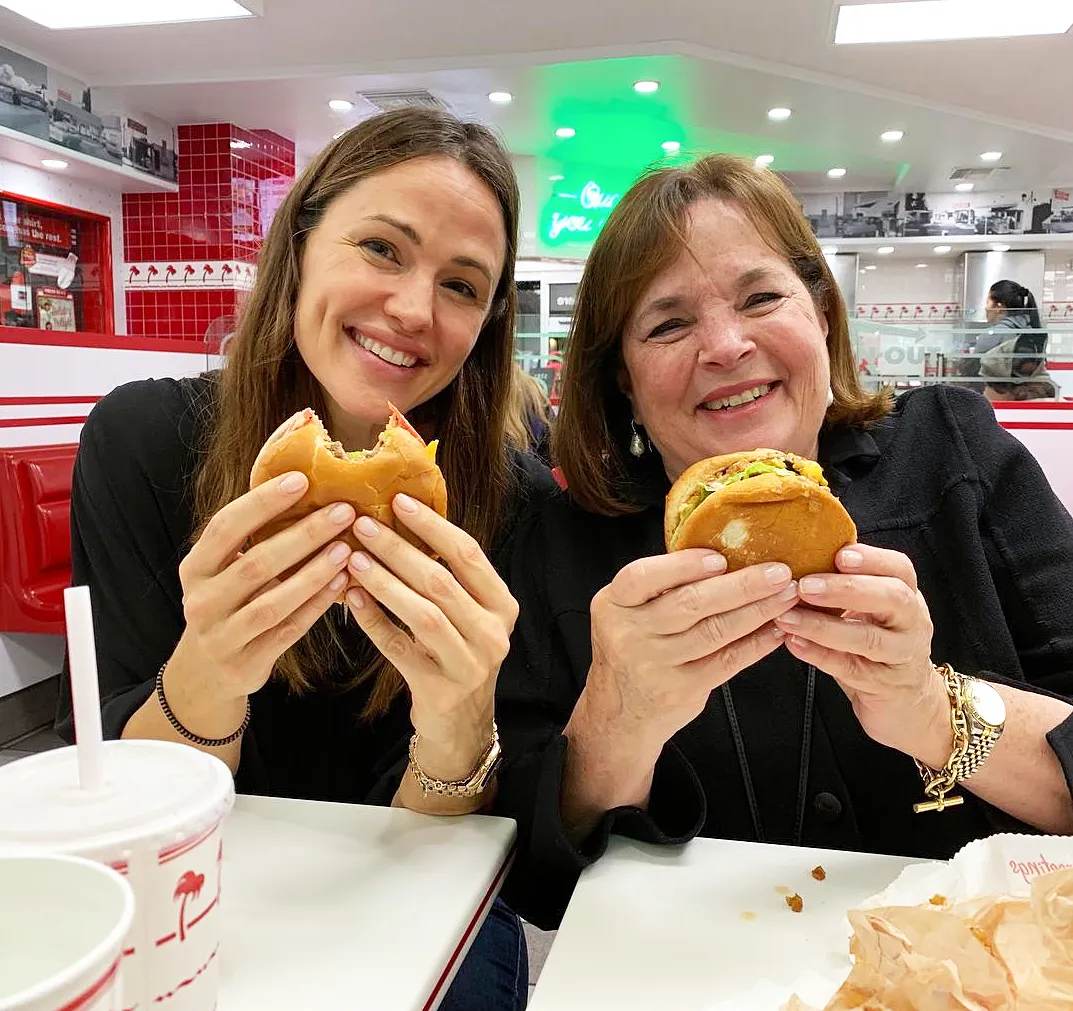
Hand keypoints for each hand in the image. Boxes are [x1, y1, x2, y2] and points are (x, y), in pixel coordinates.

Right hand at [175, 471, 355, 700]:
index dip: (262, 502)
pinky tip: (341, 585)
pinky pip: (288, 630)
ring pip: (273, 602)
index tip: (301, 479)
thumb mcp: (222, 572)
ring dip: (314, 573)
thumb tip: (303, 489)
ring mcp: (222, 635)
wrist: (205, 674)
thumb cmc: (227, 606)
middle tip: (342, 512)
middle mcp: (201, 601)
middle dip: (303, 535)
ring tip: (346, 548)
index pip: (226, 527)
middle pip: (256, 563)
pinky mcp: (246, 663)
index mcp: (195, 568)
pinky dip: (316, 606)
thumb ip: (250, 540)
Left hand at [344, 494, 517, 780]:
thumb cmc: (457, 655)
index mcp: (503, 605)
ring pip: (423, 613)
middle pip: (441, 581)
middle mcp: (493, 633)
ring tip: (352, 558)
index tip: (399, 500)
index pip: (468, 554)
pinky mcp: (440, 689)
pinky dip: (374, 621)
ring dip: (385, 582)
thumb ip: (447, 576)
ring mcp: (469, 664)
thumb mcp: (467, 615)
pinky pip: (399, 648)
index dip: (433, 525)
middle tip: (363, 525)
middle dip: (399, 549)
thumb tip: (399, 521)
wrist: (461, 725)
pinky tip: (350, 599)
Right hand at [583, 550, 798, 754]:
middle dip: (741, 585)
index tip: (722, 558)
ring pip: (715, 631)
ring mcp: (655, 664)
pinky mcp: (681, 690)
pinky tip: (774, 630)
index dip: (684, 565)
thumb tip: (725, 554)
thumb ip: (662, 587)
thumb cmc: (633, 648)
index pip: (644, 577)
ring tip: (785, 596)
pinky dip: (755, 644)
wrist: (619, 712)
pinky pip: (726, 661)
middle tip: (777, 572)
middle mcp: (629, 634)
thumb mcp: (628, 612)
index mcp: (614, 604)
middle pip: (691, 603)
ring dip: (757, 611)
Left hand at [774, 544, 949, 764]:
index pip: (899, 569)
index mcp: (906, 595)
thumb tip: (798, 557)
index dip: (872, 559)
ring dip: (824, 626)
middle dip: (848, 589)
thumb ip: (846, 586)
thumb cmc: (877, 643)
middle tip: (806, 586)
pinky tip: (794, 643)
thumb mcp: (870, 610)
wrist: (905, 701)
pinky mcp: (885, 686)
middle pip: (892, 598)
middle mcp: (912, 622)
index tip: (840, 554)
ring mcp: (902, 656)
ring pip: (869, 638)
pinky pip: (851, 669)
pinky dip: (820, 655)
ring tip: (788, 617)